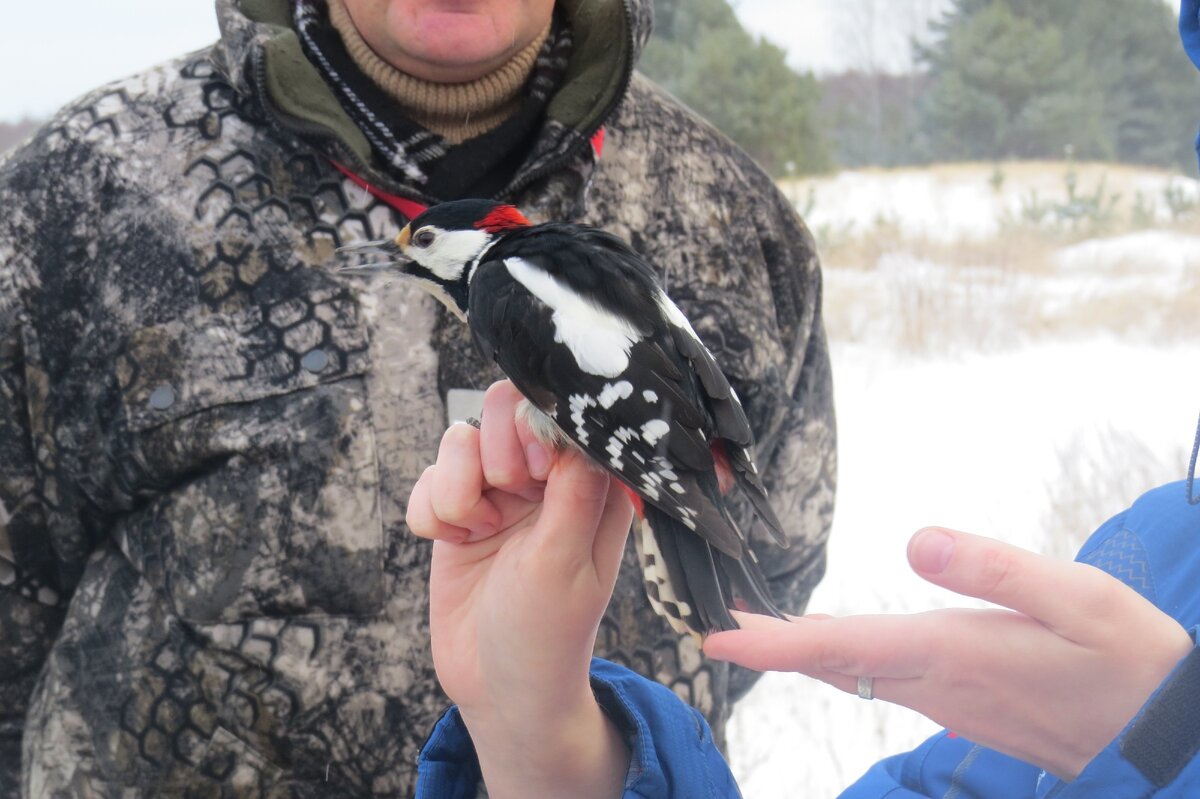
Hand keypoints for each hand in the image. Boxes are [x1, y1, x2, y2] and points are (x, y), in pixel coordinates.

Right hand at [407, 380, 632, 798]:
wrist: (499, 690)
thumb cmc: (548, 635)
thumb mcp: (567, 563)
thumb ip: (571, 489)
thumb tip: (570, 426)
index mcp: (588, 484)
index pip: (559, 413)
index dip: (533, 430)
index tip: (530, 476)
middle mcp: (545, 480)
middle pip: (502, 410)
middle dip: (490, 455)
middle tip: (500, 506)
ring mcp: (498, 494)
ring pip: (459, 440)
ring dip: (454, 488)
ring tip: (474, 532)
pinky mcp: (457, 513)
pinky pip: (426, 478)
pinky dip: (430, 511)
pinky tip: (453, 544)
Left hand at [703, 527, 1193, 779]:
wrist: (1167, 739)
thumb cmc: (1130, 663)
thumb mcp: (1079, 600)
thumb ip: (995, 570)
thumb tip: (918, 541)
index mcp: (954, 654)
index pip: (841, 647)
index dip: (774, 644)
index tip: (717, 636)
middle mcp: (940, 685)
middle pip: (835, 664)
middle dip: (774, 647)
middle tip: (719, 626)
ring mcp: (951, 702)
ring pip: (860, 674)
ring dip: (806, 652)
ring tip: (764, 629)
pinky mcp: (969, 705)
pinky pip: (888, 680)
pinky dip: (848, 659)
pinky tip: (841, 644)